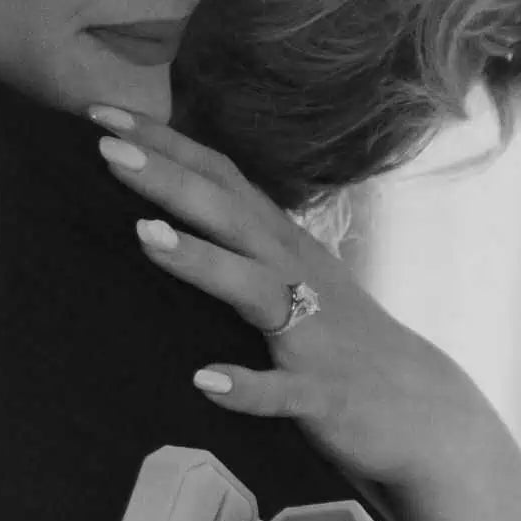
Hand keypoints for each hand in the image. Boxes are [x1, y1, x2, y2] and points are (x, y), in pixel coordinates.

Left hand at [86, 104, 474, 487]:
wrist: (420, 407)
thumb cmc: (338, 338)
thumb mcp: (289, 275)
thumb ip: (238, 240)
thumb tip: (168, 207)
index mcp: (279, 245)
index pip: (219, 178)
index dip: (165, 143)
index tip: (100, 114)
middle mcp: (294, 275)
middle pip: (228, 216)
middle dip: (169, 180)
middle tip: (106, 148)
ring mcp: (312, 333)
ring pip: (253, 289)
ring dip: (201, 262)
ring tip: (143, 236)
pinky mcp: (322, 394)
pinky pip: (281, 392)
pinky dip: (246, 387)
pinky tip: (205, 381)